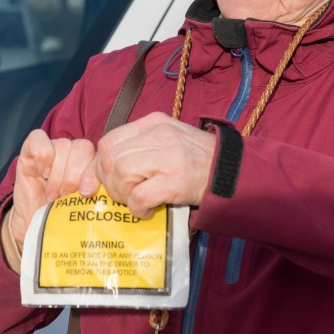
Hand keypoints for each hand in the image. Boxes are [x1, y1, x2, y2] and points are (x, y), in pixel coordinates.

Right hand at [8, 129, 95, 250]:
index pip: (98, 157)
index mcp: (92, 165)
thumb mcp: (83, 208)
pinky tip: (42, 173)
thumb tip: (106, 193)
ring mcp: (53, 148)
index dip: (92, 174)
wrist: (34, 225)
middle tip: (65, 196)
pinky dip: (42, 155)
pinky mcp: (31, 148)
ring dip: (57, 173)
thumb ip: (97, 196)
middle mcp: (74, 153)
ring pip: (63, 146)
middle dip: (74, 175)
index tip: (86, 193)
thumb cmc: (60, 218)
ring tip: (52, 195)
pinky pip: (38, 139)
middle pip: (82, 148)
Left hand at [80, 112, 216, 217]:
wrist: (232, 171)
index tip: (109, 181)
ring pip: (121, 173)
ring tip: (135, 201)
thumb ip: (139, 147)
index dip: (101, 165)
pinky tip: (147, 210)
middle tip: (123, 195)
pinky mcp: (176, 180)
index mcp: (153, 122)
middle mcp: (159, 135)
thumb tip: (105, 168)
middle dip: (110, 183)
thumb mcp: (167, 140)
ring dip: (123, 195)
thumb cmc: (196, 159)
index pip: (109, 141)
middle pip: (111, 158)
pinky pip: (140, 196)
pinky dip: (138, 208)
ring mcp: (168, 156)